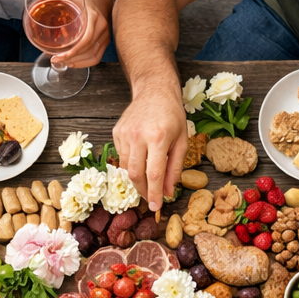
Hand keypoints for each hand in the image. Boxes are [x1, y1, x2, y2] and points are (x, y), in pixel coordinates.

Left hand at [52, 0, 111, 68]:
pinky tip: (74, 62)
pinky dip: (85, 63)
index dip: (73, 51)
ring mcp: (106, 35)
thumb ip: (60, 8)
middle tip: (57, 60)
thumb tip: (42, 16)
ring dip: (77, 62)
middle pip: (88, 50)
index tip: (60, 56)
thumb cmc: (84, 0)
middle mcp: (102, 27)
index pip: (86, 39)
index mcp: (94, 17)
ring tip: (64, 62)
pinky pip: (97, 57)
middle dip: (71, 58)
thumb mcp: (72, 0)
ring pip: (93, 56)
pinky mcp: (106, 41)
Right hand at [112, 83, 187, 211]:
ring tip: (145, 179)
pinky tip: (140, 155)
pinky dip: (130, 163)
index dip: (153, 194)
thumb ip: (174, 169)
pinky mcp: (116, 133)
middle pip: (135, 175)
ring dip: (136, 179)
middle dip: (142, 191)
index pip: (153, 174)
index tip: (155, 207)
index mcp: (159, 138)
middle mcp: (139, 136)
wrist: (155, 90)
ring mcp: (125, 134)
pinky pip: (121, 156)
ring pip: (126, 168)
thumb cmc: (172, 116)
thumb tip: (166, 192)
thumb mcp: (182, 141)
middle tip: (148, 198)